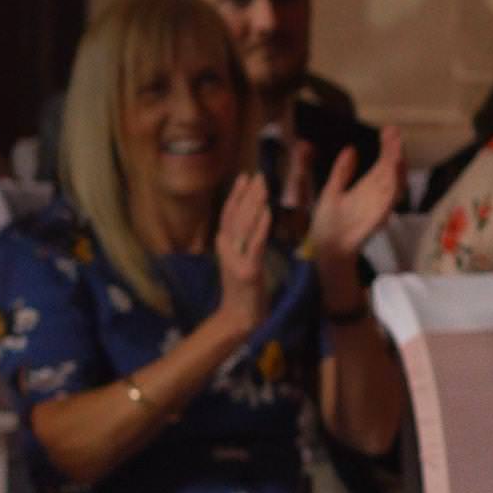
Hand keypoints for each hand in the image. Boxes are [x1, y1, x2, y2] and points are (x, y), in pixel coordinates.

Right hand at [212, 172, 275, 308]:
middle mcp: (227, 249)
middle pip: (235, 216)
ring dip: (253, 205)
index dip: (236, 195)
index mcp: (225, 245)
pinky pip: (255, 245)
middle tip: (258, 175)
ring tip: (262, 186)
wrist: (239, 317)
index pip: (229, 214)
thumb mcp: (240, 260)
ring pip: (244, 226)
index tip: (246, 177)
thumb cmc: (244, 288)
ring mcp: (236, 260)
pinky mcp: (248, 270)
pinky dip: (261, 227)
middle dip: (247, 194)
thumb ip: (242, 241)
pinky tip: (267, 213)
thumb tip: (251, 217)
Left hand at [301, 139, 404, 281]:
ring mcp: (379, 206)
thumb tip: (351, 148)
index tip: (389, 129)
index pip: (382, 163)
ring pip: (394, 183)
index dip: (387, 147)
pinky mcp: (377, 217)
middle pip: (391, 170)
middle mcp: (376, 195)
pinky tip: (394, 171)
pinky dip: (394, 185)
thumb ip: (342, 171)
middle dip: (394, 151)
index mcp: (367, 187)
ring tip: (398, 148)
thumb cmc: (329, 223)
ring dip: (397, 166)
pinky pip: (389, 200)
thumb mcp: (332, 190)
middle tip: (394, 131)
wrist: (326, 247)